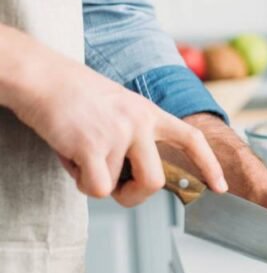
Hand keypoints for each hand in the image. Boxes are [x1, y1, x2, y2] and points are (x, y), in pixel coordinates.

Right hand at [2, 36, 226, 206]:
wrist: (41, 77)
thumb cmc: (72, 94)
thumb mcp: (118, 107)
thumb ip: (133, 137)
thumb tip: (131, 177)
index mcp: (149, 113)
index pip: (191, 138)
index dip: (208, 164)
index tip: (220, 186)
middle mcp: (140, 123)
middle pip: (155, 181)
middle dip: (134, 195)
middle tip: (115, 188)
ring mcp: (119, 134)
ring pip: (116, 188)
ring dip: (95, 182)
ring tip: (79, 155)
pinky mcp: (93, 146)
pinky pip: (96, 188)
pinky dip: (80, 182)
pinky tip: (69, 156)